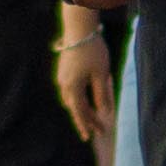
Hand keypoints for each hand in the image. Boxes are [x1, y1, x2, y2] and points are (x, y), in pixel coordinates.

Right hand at [53, 11, 113, 145]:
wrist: (79, 29)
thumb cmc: (93, 51)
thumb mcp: (101, 74)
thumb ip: (101, 94)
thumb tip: (103, 111)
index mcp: (73, 87)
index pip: (81, 112)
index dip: (88, 124)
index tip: (95, 136)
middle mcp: (64, 85)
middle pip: (74, 108)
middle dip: (85, 120)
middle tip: (96, 131)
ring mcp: (62, 77)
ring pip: (70, 100)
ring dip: (80, 110)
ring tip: (90, 118)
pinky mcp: (63, 70)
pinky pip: (69, 91)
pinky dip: (77, 99)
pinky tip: (83, 100)